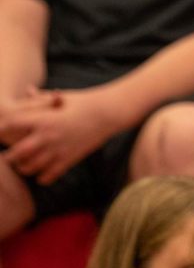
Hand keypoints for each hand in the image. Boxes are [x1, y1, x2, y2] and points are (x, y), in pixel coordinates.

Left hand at [2, 87, 124, 184]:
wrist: (108, 113)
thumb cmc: (85, 102)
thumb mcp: (62, 97)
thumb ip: (41, 97)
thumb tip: (28, 90)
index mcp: (44, 119)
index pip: (12, 125)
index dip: (2, 129)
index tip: (2, 132)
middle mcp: (48, 136)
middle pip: (16, 153)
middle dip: (9, 156)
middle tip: (9, 155)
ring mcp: (59, 150)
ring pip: (29, 168)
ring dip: (24, 168)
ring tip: (25, 165)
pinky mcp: (69, 160)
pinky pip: (47, 176)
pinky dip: (41, 177)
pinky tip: (43, 171)